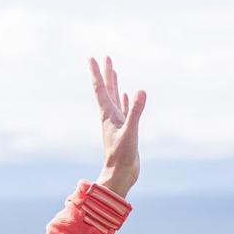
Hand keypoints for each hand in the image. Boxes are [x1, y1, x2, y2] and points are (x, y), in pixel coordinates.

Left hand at [89, 57, 146, 196]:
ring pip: (114, 98)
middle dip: (106, 73)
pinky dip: (124, 100)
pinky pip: (124, 110)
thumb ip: (135, 111)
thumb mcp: (130, 132)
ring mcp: (117, 123)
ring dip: (114, 83)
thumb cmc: (121, 157)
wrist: (120, 175)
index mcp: (108, 115)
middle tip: (105, 57)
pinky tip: (124, 95)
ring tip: (113, 70)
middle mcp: (110, 116)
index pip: (101, 89)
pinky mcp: (125, 130)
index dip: (97, 73)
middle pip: (106, 89)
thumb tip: (140, 90)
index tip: (92, 58)